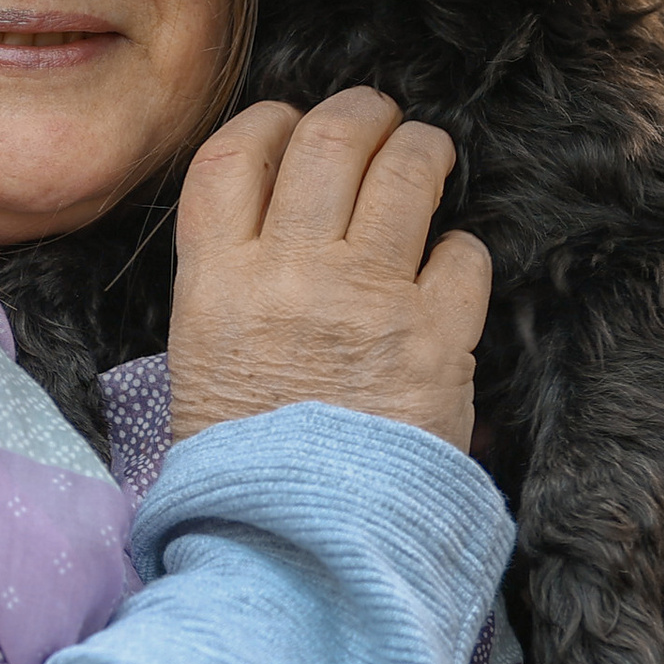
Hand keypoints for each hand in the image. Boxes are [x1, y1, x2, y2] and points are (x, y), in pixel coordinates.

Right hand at [169, 89, 492, 449]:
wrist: (295, 550)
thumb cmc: (244, 472)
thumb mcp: (199, 368)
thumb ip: (233, 290)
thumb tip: (276, 229)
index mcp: (215, 284)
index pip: (233, 155)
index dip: (270, 122)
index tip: (291, 125)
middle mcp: (289, 275)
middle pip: (330, 140)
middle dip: (363, 113)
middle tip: (380, 120)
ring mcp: (367, 300)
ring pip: (407, 172)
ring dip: (423, 152)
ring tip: (428, 158)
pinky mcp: (437, 339)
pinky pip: (464, 255)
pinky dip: (462, 255)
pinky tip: (450, 274)